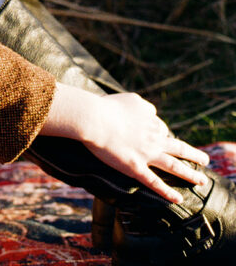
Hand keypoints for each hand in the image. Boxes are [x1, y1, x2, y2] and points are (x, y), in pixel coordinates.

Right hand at [44, 87, 209, 203]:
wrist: (93, 118)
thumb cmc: (105, 106)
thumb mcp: (129, 99)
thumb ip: (142, 105)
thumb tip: (151, 112)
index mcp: (149, 118)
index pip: (160, 127)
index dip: (161, 134)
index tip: (162, 138)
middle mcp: (152, 136)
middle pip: (178, 146)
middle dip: (193, 155)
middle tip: (204, 160)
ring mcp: (146, 154)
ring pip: (174, 166)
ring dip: (191, 174)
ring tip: (202, 180)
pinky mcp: (136, 168)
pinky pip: (155, 183)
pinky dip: (168, 192)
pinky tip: (178, 199)